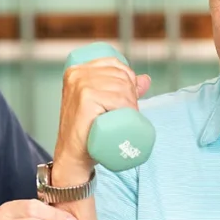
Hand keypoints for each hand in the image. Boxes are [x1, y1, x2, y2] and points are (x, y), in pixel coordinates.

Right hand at [53, 56, 150, 181]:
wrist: (74, 155)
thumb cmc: (88, 131)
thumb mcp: (103, 103)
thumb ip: (122, 88)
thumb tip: (145, 79)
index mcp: (78, 69)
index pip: (114, 64)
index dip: (128, 79)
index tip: (127, 99)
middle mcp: (77, 73)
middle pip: (120, 76)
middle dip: (131, 95)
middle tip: (127, 114)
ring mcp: (80, 85)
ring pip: (122, 88)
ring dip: (131, 105)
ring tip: (124, 119)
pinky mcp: (85, 98)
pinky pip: (117, 99)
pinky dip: (126, 109)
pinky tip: (121, 118)